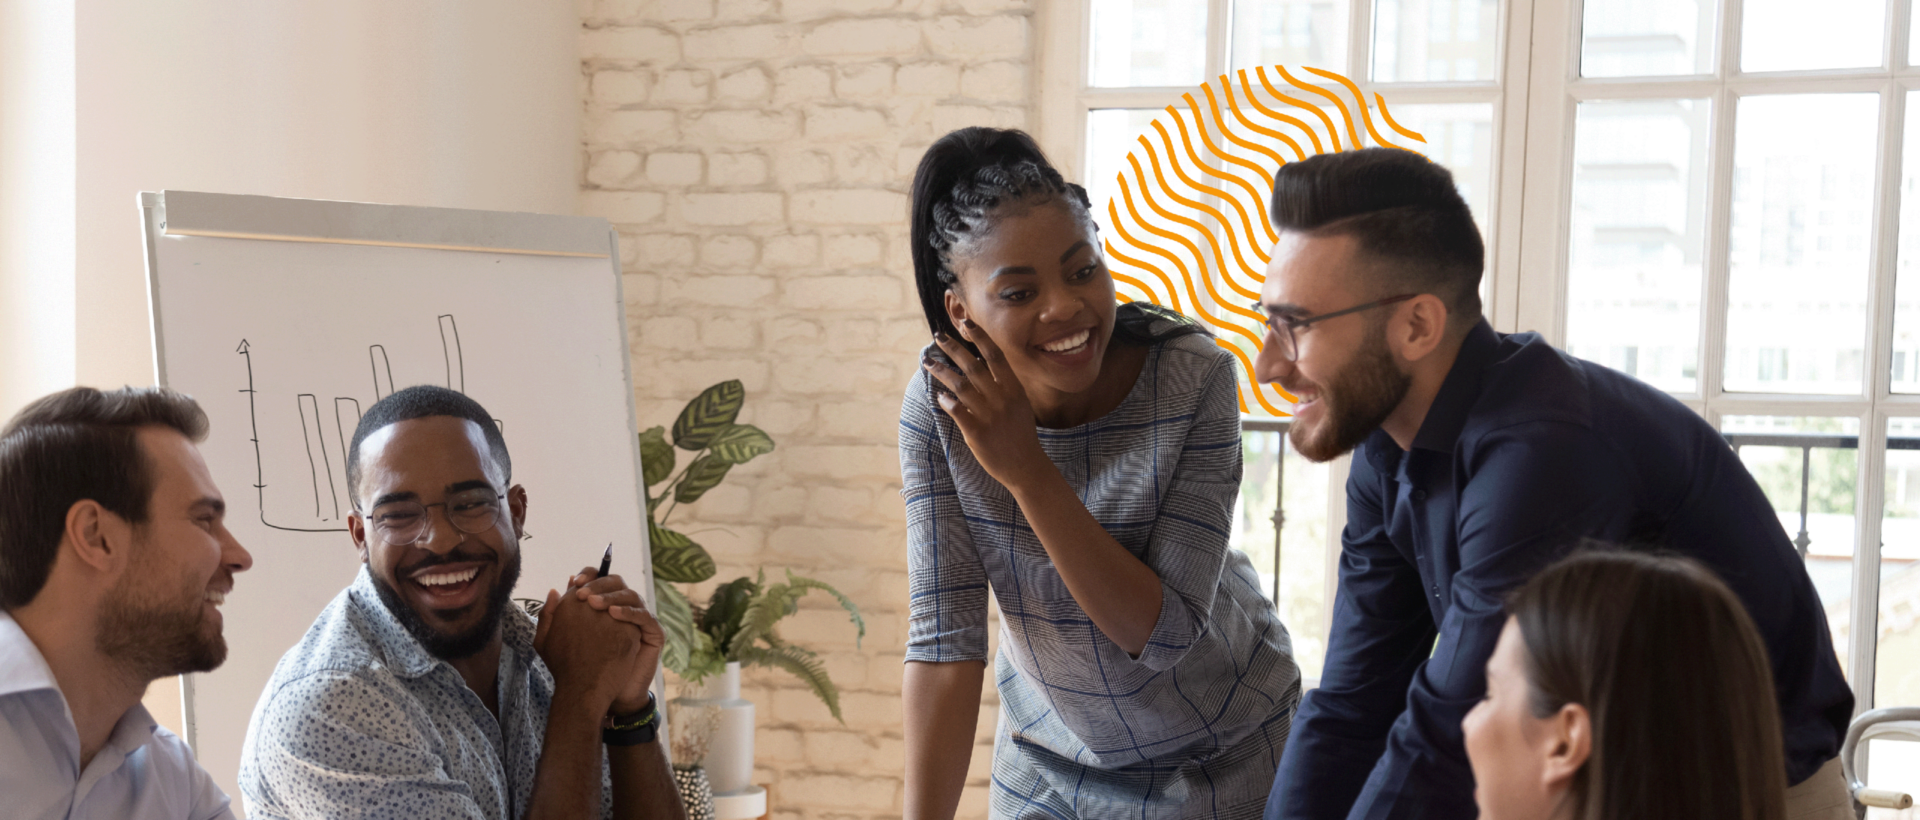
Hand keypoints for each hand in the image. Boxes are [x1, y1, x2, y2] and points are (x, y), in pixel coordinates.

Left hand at [533, 567, 664, 715]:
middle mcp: (623, 608)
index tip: (574, 583)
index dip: (589, 575)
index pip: (600, 579)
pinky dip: (629, 612)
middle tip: (583, 594)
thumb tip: (555, 590)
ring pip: (631, 595)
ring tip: (594, 604)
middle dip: (599, 584)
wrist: (600, 695)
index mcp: (604, 605)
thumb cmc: (582, 666)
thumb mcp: (558, 640)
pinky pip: (644, 616)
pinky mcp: (653, 633)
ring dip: (611, 596)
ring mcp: (639, 619)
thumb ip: (554, 616)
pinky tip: (613, 615)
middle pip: (617, 583)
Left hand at [925, 320, 1052, 490]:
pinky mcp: (978, 433)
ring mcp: (989, 416)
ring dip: (942, 371)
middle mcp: (1002, 399)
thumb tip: (982, 363)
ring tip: (927, 361)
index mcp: (1013, 389)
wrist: (1026, 466)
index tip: (966, 322)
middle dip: (954, 348)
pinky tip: (939, 396)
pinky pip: (958, 412)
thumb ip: (1003, 385)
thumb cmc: (1020, 433)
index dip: (980, 337)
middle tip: (938, 336)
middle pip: (974, 366)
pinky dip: (947, 402)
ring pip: (961, 386)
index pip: (995, 356)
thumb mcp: (1019, 404)